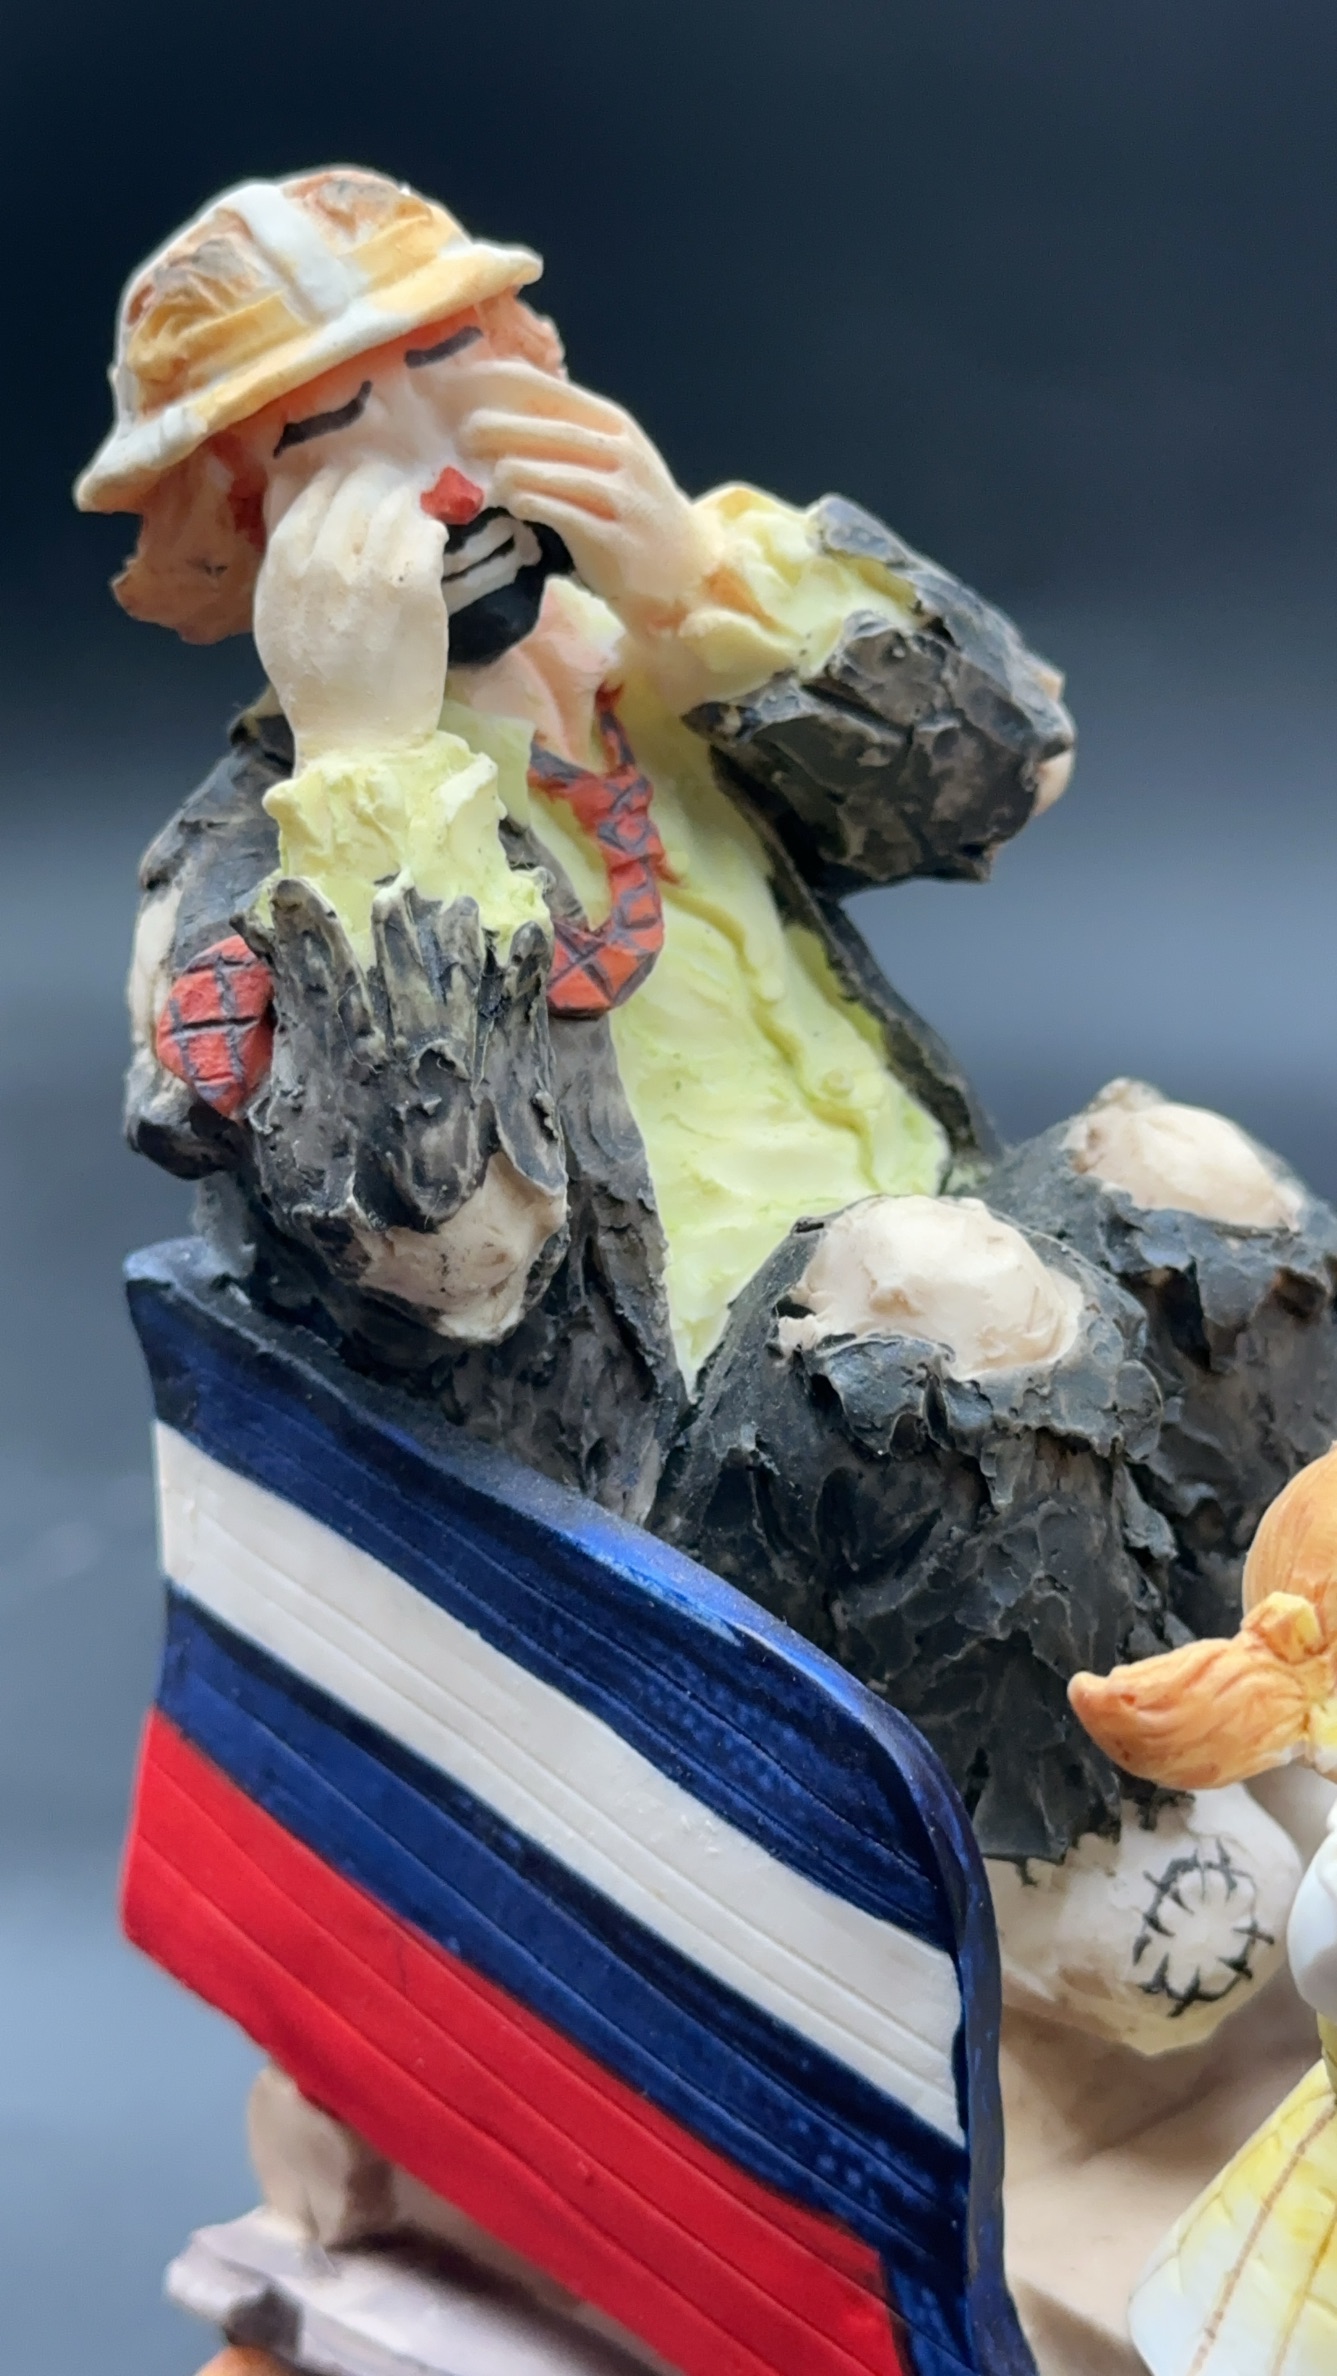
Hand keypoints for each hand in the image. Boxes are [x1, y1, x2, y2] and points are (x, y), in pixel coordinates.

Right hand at [253, 459, 447, 766]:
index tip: (358, 488)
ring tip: (414, 521)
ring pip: (395, 505)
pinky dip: (431, 533)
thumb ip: (281, 554)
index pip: (314, 487)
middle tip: (394, 494)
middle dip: (378, 485)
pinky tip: (431, 545)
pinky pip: (427, 534)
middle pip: (356, 486)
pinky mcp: (415, 590)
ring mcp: (372, 573)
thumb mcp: (274, 615)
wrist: (356, 740)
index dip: (339, 480)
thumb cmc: (314, 684)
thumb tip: (289, 486)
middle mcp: (324, 559)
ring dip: (408, 507)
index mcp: (285, 563)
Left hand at [457, 361, 711, 634]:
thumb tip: (497, 411)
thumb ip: (565, 435)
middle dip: (505, 428)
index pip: (553, 391)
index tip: (463, 385)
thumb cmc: (631, 509)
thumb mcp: (608, 459)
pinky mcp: (617, 540)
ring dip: (518, 470)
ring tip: (489, 475)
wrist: (683, 567)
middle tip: (464, 434)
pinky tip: (516, 503)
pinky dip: (539, 506)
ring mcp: (623, 498)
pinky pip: (571, 517)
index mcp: (614, 425)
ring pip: (563, 473)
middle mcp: (622, 454)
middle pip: (555, 431)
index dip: (505, 384)